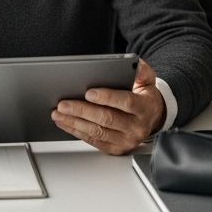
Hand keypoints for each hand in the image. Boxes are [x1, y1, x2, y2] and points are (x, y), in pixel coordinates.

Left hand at [51, 58, 165, 154]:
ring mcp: (126, 140)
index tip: (88, 93)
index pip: (126, 102)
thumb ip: (141, 70)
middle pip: (106, 119)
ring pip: (97, 131)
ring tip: (58, 113)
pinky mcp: (116, 148)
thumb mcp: (147, 80)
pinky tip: (65, 123)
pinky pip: (93, 141)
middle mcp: (136, 127)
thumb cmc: (144, 97)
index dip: (107, 97)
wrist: (152, 118)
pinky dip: (77, 131)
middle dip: (82, 111)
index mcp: (144, 108)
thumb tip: (134, 63)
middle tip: (63, 104)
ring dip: (74, 122)